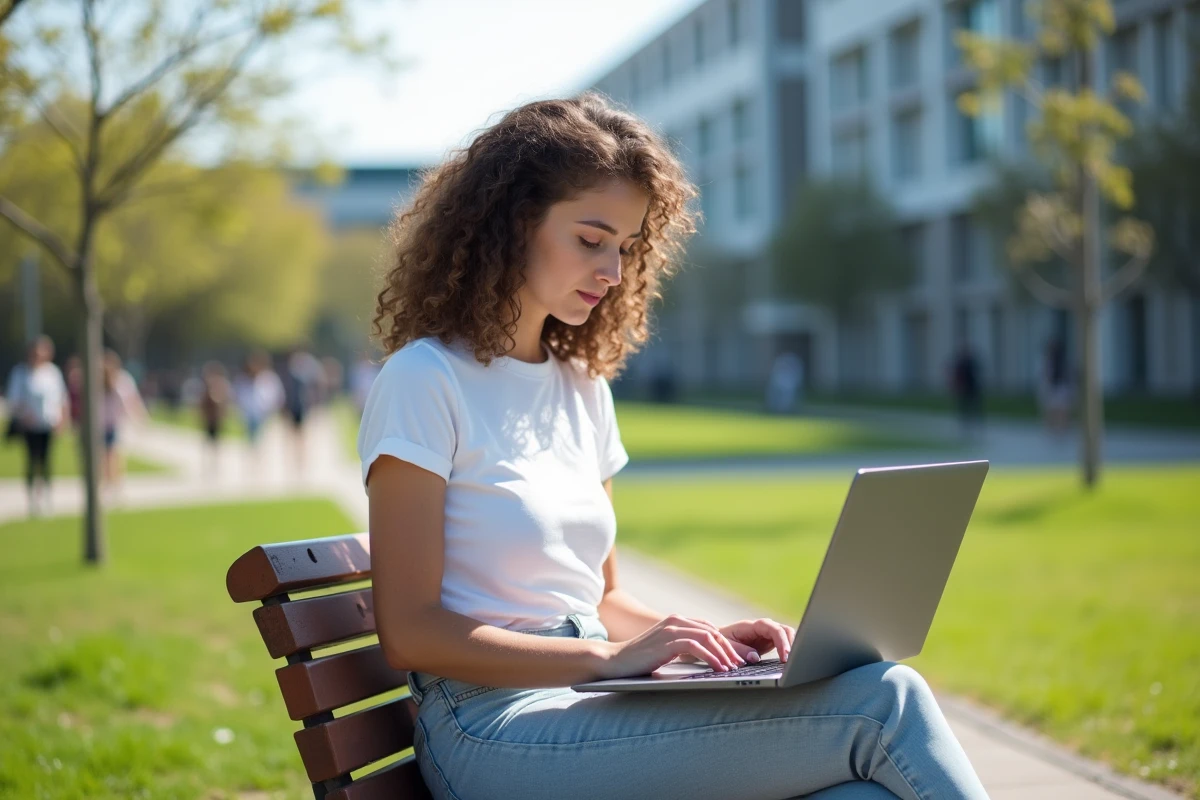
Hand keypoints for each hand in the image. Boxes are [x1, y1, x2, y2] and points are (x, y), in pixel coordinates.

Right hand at [598, 614, 746, 679]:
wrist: (614, 661)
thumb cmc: (640, 661)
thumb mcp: (666, 651)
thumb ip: (683, 649)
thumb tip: (708, 659)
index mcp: (677, 621)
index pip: (710, 629)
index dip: (729, 642)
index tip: (742, 657)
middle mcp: (676, 620)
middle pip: (713, 631)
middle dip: (733, 647)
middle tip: (747, 662)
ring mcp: (671, 628)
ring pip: (708, 637)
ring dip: (725, 653)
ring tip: (735, 668)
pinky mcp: (667, 640)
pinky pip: (697, 646)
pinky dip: (711, 657)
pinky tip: (719, 668)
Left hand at [718, 618, 794, 663]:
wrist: (715, 639)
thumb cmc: (718, 641)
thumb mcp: (725, 645)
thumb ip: (739, 650)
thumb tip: (755, 657)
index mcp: (751, 626)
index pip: (772, 628)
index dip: (781, 641)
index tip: (786, 656)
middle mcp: (762, 628)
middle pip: (784, 630)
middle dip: (791, 644)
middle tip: (792, 661)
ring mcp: (766, 634)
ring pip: (786, 635)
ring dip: (792, 646)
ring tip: (794, 662)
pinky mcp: (768, 642)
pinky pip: (783, 643)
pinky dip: (789, 650)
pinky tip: (789, 662)